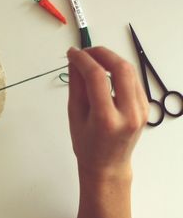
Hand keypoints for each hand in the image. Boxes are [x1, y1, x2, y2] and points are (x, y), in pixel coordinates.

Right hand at [67, 47, 148, 217]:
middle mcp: (129, 113)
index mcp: (107, 119)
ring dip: (111, 59)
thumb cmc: (86, 144)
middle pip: (121, 68)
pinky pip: (133, 80)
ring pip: (130, 71)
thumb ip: (76, 85)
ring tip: (92, 59)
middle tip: (85, 52)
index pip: (97, 77)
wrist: (108, 165)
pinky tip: (105, 71)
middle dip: (102, 53)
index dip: (83, 60)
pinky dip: (118, 70)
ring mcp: (141, 110)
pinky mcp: (145, 106)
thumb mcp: (74, 114)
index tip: (72, 53)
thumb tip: (74, 61)